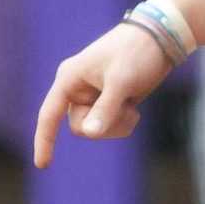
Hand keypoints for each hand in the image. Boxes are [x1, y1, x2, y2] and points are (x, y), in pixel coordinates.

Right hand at [32, 19, 175, 168]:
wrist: (161, 38)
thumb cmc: (137, 53)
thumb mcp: (122, 81)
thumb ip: (105, 109)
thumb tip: (90, 134)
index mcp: (70, 79)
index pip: (49, 115)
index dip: (44, 140)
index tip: (42, 165)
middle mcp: (76, 89)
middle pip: (81, 127)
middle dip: (104, 125)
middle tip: (126, 109)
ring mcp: (92, 96)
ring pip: (95, 129)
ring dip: (116, 125)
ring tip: (132, 105)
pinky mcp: (107, 101)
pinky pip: (108, 126)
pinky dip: (122, 123)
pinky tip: (134, 107)